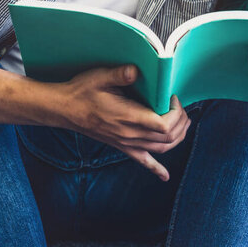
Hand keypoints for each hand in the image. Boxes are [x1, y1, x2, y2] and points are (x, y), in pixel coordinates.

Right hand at [61, 65, 190, 181]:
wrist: (64, 109)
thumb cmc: (82, 92)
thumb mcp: (100, 77)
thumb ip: (120, 74)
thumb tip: (136, 70)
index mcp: (128, 117)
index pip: (163, 124)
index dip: (175, 112)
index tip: (173, 98)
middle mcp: (129, 134)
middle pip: (167, 137)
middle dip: (180, 122)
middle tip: (180, 107)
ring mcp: (126, 143)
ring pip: (161, 149)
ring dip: (177, 138)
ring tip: (183, 124)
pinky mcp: (122, 147)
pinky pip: (143, 161)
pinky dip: (157, 169)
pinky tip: (165, 176)